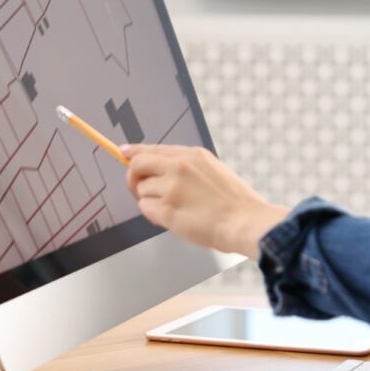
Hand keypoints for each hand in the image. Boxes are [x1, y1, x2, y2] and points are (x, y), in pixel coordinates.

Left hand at [124, 144, 288, 256]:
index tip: (124, 153)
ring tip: (174, 209)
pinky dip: (154, 216)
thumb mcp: (213, 170)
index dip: (134, 152)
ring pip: (141, 191)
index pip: (152, 148)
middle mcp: (179, 166)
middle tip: (141, 191)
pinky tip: (172, 219)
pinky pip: (145, 209)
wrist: (246, 221)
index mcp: (192, 155)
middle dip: (134, 180)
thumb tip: (161, 168)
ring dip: (151, 202)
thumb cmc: (235, 203)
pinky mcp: (168, 209)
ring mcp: (172, 187)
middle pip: (137, 166)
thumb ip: (187, 167)